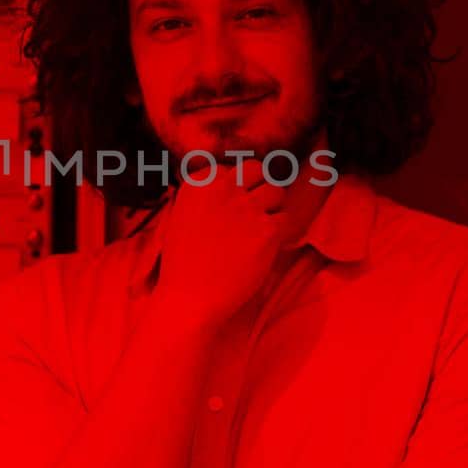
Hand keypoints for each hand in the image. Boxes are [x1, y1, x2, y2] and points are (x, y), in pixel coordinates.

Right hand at [155, 158, 292, 326]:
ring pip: (276, 191)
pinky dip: (278, 232)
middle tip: (252, 212)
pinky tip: (263, 247)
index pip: (231, 168)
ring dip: (272, 208)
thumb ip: (207, 196)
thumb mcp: (182, 216)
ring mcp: (247, 208)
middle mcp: (224, 188)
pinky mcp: (267, 230)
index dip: (235, 187)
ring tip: (259, 230)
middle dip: (258, 187)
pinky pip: (285, 219)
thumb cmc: (185, 263)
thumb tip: (235, 182)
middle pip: (257, 170)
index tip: (230, 207)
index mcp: (199, 183)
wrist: (190, 299)